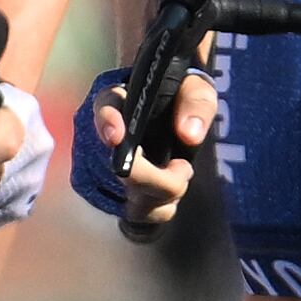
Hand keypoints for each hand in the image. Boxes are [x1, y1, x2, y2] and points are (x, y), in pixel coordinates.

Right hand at [77, 63, 212, 231]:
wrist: (172, 109)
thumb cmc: (181, 95)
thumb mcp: (194, 88)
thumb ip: (195, 102)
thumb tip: (190, 134)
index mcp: (121, 101)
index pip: (105, 108)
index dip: (107, 123)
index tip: (116, 136)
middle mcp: (107, 135)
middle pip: (118, 168)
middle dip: (151, 178)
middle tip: (182, 167)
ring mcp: (108, 167)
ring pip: (129, 196)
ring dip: (161, 194)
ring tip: (179, 171)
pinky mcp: (119, 193)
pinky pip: (138, 213)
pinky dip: (161, 206)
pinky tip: (171, 186)